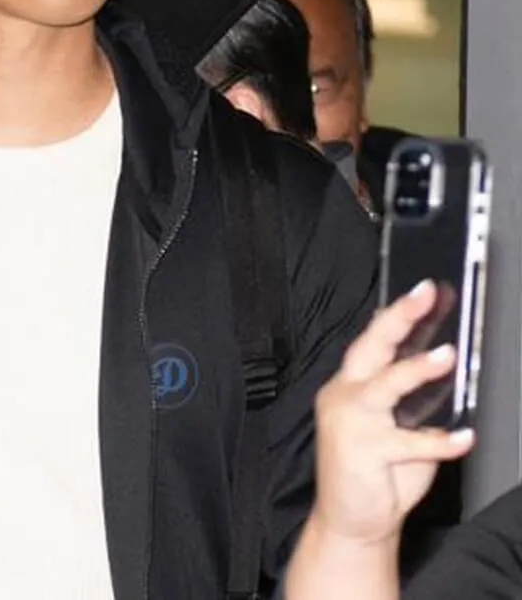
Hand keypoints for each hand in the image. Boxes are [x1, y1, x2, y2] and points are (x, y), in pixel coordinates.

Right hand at [312, 279, 474, 546]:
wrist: (352, 521)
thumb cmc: (377, 471)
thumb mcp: (398, 426)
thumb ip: (414, 400)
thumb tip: (447, 367)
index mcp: (351, 385)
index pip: (373, 340)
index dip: (398, 313)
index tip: (424, 289)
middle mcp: (344, 395)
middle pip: (370, 347)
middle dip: (398, 318)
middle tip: (425, 294)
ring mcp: (350, 422)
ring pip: (385, 386)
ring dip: (416, 369)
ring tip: (448, 355)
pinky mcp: (363, 451)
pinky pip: (410, 442)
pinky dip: (441, 441)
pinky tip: (465, 439)